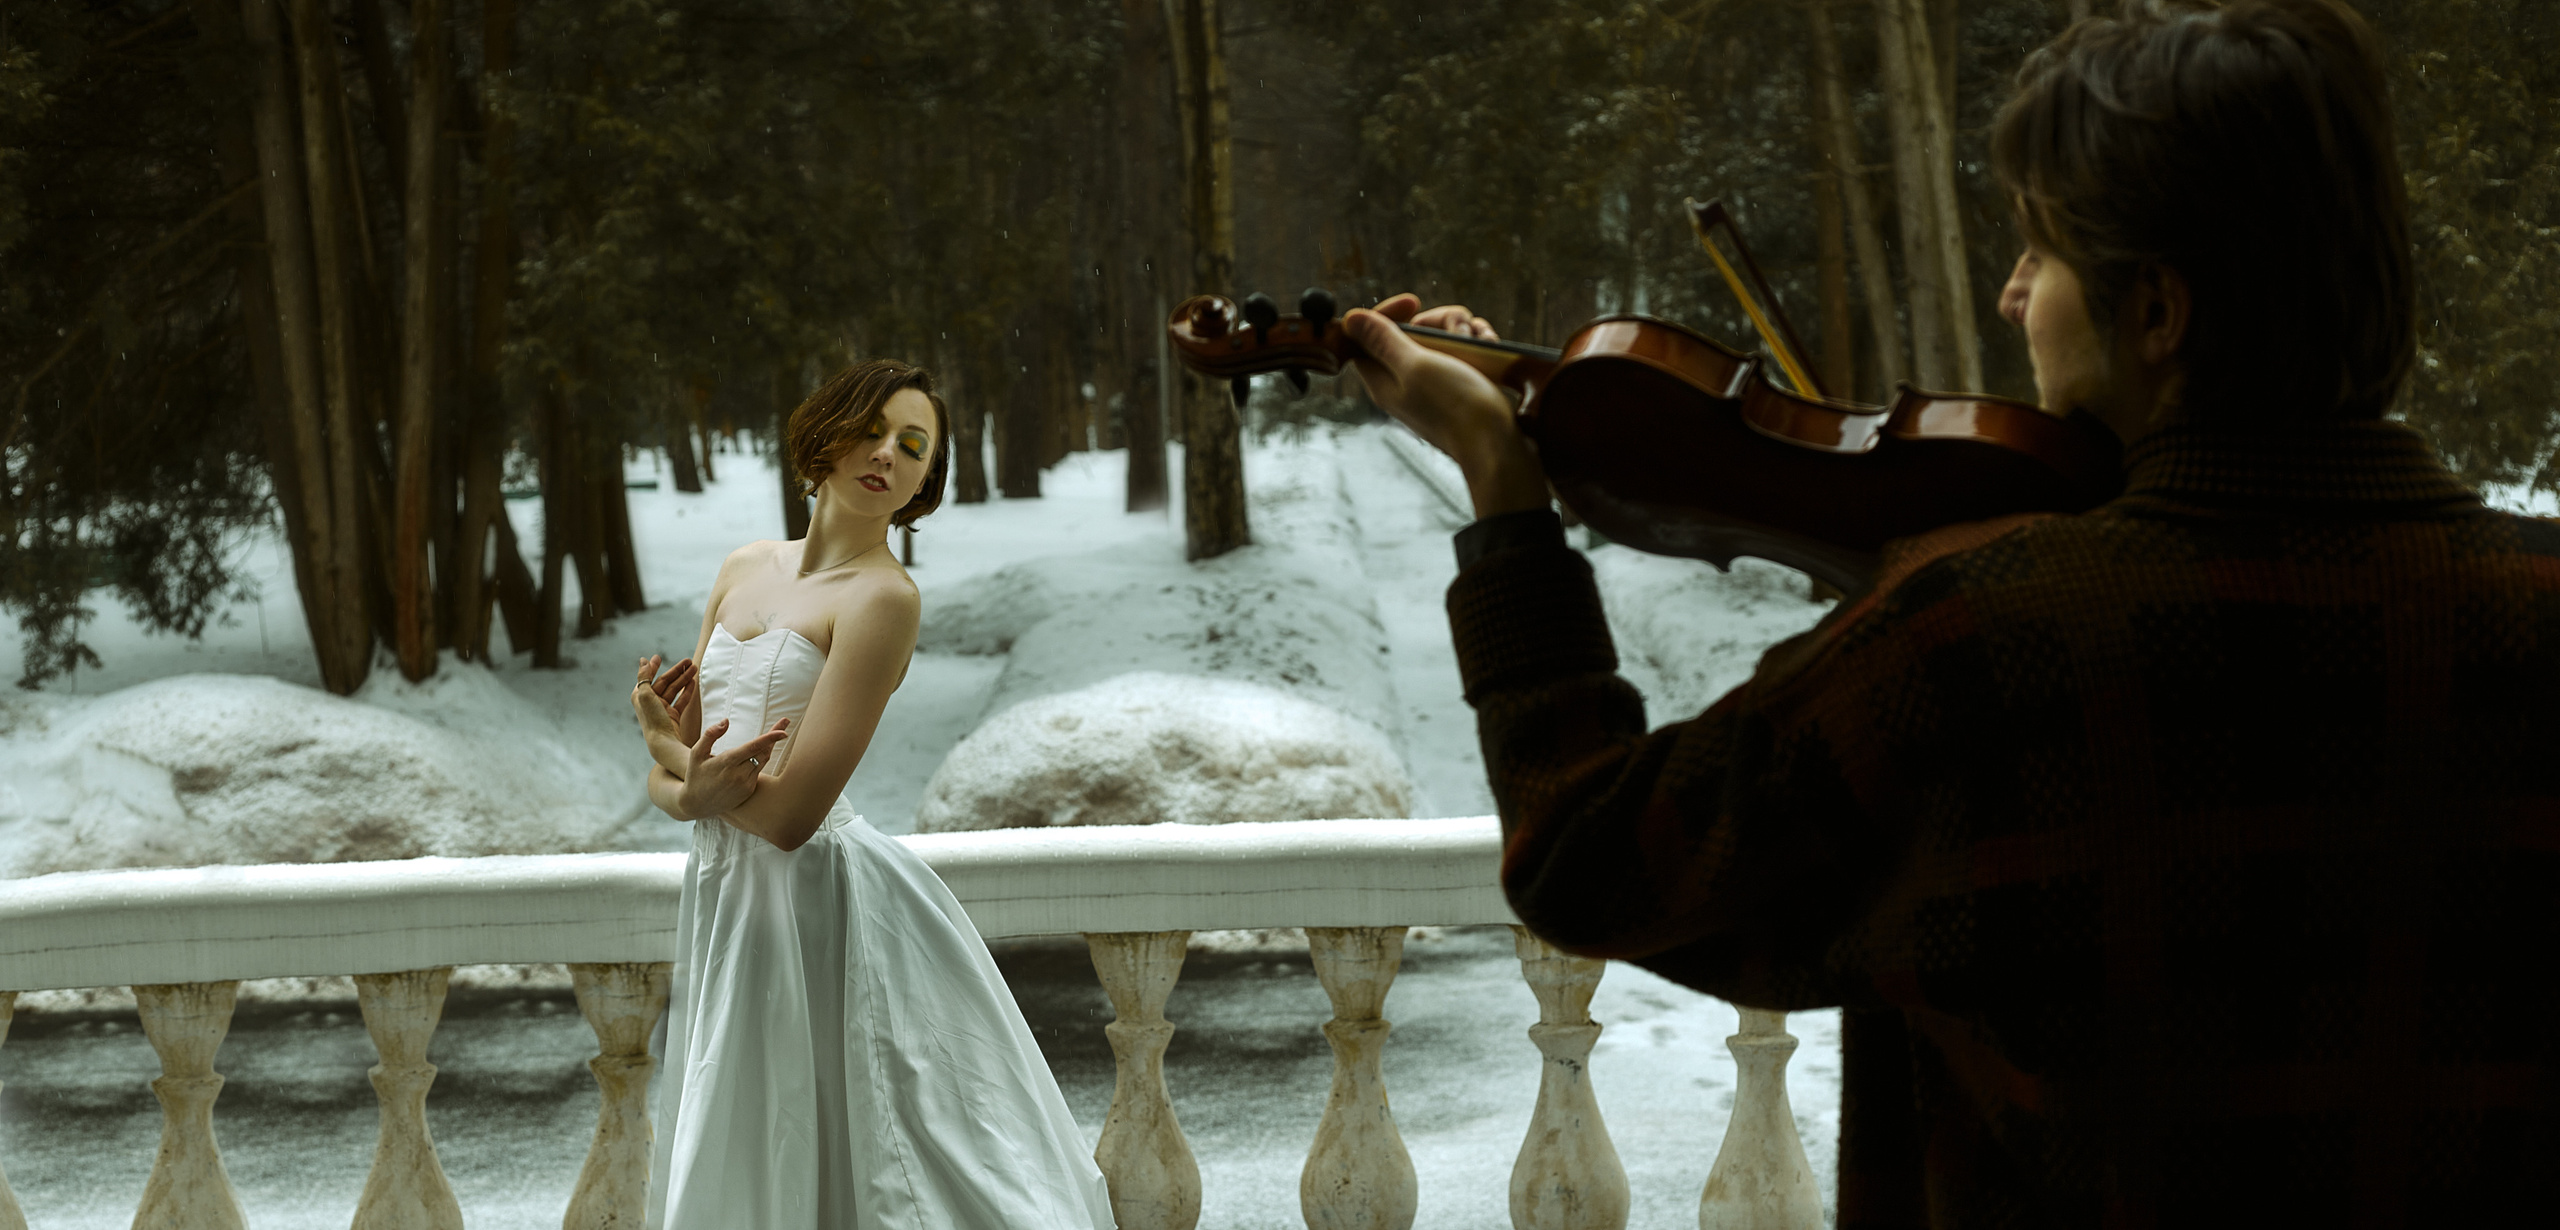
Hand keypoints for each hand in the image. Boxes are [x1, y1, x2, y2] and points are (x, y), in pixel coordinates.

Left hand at [634, 654, 695, 774]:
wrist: (663, 742)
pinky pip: (681, 700)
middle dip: (676, 671)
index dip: (653, 667)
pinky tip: (693, 683)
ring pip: (674, 689)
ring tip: (694, 669)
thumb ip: (644, 676)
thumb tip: (643, 660)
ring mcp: (662, 709)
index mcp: (640, 696)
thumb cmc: (653, 719)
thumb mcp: (646, 695)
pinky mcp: (673, 716)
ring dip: (684, 679)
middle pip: (664, 682)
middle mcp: (650, 702)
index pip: (648, 677)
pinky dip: (687, 691)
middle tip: (689, 661)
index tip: (658, 657)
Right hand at [675, 716, 789, 819]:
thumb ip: (710, 735)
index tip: (783, 731)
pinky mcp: (748, 791)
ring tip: (778, 732)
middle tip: (785, 721)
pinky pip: (759, 771)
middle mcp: (739, 774)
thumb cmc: (696, 775)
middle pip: (763, 752)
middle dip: (775, 736)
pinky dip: (761, 759)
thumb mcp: (696, 753)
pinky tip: (762, 750)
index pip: (753, 747)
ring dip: (770, 746)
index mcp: (727, 762)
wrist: (696, 804)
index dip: (770, 738)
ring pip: (763, 761)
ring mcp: (745, 784)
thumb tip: (726, 720)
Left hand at [1343, 293, 1549, 517]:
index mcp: (1383, 379)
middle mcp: (1406, 381)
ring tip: (1479, 342)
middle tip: (1459, 330)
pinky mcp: (1461, 386)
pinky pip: (1464, 353)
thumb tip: (1350, 319)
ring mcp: (1435, 385)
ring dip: (1464, 330)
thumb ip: (1382, 341)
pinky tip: (1489, 349)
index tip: (1414, 303)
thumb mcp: (1415, 366)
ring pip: (1443, 338)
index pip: (1368, 335)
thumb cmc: (1456, 408)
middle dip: (1439, 321)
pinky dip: (1477, 344)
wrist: (1499, 446)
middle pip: (1412, 331)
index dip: (1388, 314)